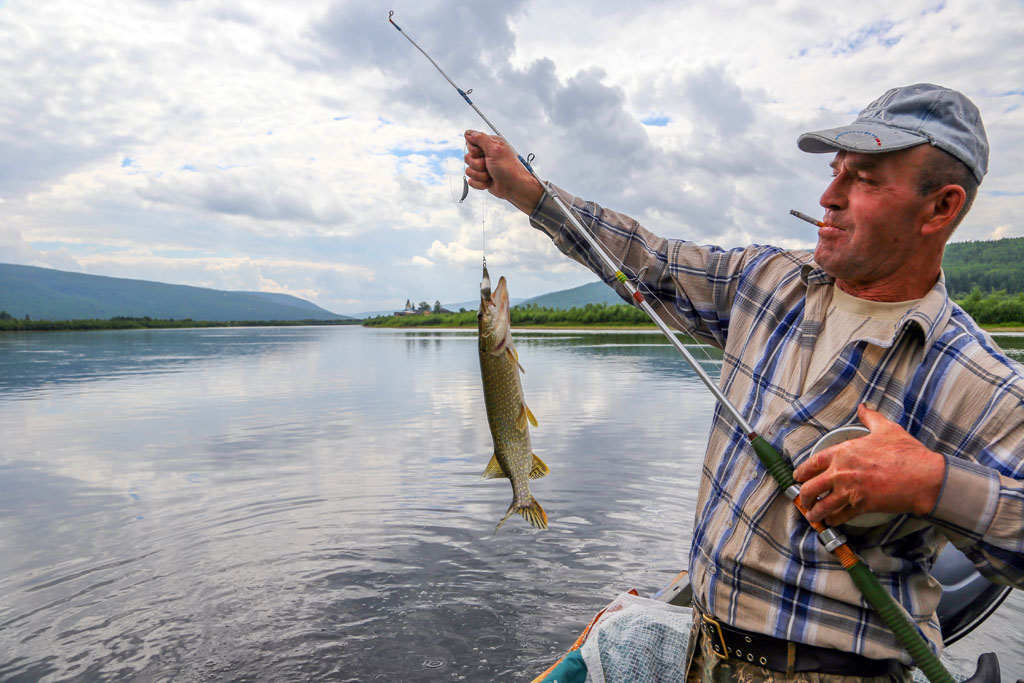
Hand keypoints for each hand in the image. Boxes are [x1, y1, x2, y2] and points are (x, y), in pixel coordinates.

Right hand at [464, 130, 543, 212]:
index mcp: (489, 144)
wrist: (514, 187)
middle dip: (478, 164)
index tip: (484, 153)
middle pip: (468, 157)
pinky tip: (489, 182)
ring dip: (480, 175)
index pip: (470, 142)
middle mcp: (485, 155)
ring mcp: (483, 167)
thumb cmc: (509, 168)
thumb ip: (480, 139)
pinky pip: (471, 181)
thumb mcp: (495, 149)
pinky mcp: (481, 178)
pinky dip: (480, 183)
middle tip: (490, 165)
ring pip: (469, 170)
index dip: (474, 150)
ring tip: (491, 175)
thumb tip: (468, 133)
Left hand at [793, 404, 945, 525]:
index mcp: (843, 452)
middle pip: (811, 488)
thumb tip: (864, 407)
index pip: (813, 463)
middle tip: (804, 500)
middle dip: (804, 497)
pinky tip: (831, 521)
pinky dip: (833, 520)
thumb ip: (870, 418)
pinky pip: (840, 516)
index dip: (802, 472)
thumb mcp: (886, 428)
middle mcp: (841, 472)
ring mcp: (849, 491)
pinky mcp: (861, 506)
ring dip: (815, 513)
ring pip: (822, 506)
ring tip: (813, 516)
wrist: (923, 477)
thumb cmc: (906, 453)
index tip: (798, 477)